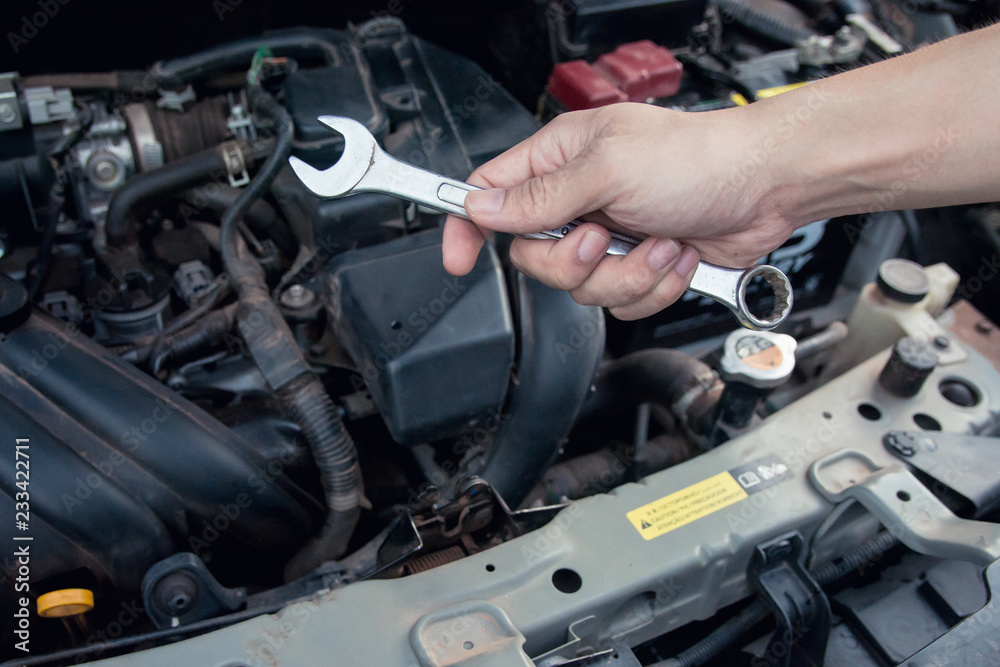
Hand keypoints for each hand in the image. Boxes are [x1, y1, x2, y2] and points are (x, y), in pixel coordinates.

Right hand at [442, 103, 798, 319]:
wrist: (766, 188)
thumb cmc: (699, 158)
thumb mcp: (610, 168)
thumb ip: (542, 196)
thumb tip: (485, 208)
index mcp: (561, 159)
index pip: (493, 193)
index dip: (469, 226)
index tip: (458, 257)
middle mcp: (580, 199)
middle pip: (535, 257)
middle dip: (573, 262)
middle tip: (603, 237)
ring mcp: (609, 237)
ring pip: (579, 288)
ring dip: (625, 274)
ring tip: (658, 243)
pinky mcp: (638, 267)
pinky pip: (620, 301)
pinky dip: (652, 284)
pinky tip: (674, 255)